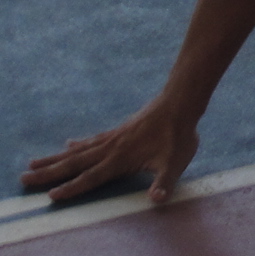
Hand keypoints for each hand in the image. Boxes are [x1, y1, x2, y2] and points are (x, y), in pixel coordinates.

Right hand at [21, 97, 199, 204]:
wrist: (180, 103)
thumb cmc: (179, 135)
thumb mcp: (176, 162)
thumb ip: (164, 182)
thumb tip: (156, 200)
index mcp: (121, 158)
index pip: (91, 177)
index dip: (72, 188)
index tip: (50, 195)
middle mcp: (110, 148)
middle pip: (74, 163)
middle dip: (49, 173)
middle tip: (24, 178)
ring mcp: (112, 138)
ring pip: (77, 151)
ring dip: (55, 158)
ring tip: (33, 163)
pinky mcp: (118, 131)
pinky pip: (91, 140)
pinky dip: (77, 144)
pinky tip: (67, 145)